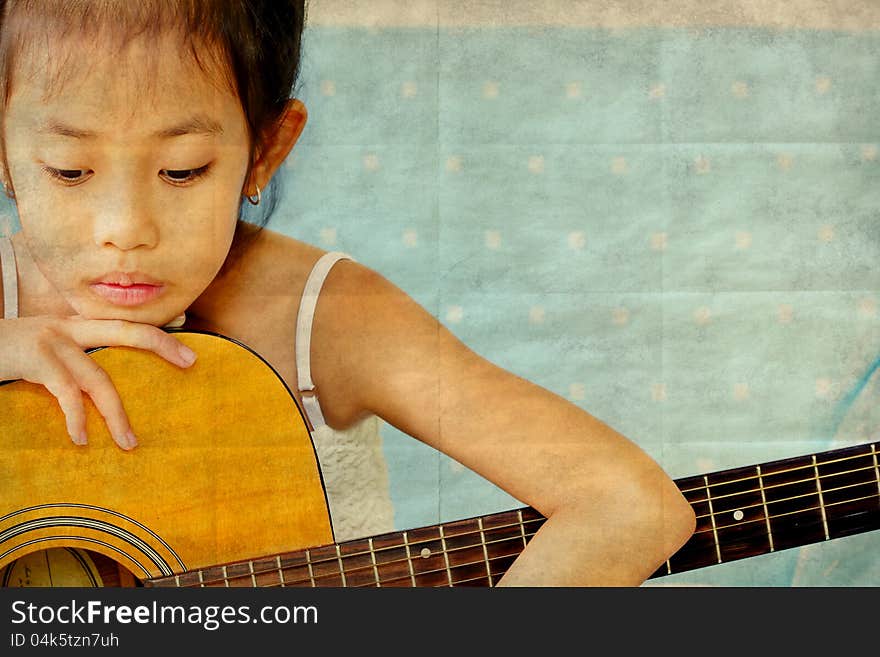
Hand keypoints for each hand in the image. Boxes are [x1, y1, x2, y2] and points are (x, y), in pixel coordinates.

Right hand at [0, 316, 196, 449]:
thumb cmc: (4, 356)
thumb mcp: (41, 354)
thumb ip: (69, 366)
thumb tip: (97, 396)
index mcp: (74, 326)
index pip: (123, 326)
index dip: (156, 336)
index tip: (187, 351)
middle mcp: (67, 327)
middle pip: (124, 331)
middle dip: (160, 344)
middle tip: (191, 362)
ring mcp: (51, 340)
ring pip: (97, 378)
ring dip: (115, 414)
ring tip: (128, 442)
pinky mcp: (35, 358)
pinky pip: (65, 392)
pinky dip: (76, 417)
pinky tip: (81, 438)